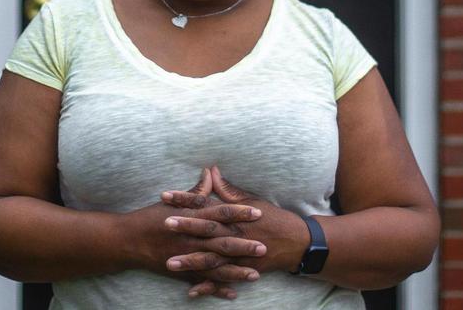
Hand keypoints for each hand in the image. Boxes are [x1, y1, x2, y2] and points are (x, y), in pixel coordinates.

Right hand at [126, 169, 265, 299]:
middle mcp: (191, 237)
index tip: (259, 213)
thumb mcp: (174, 201)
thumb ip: (196, 191)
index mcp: (192, 217)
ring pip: (216, 265)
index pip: (221, 213)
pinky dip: (217, 288)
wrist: (128, 240)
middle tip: (264, 247)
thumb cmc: (151, 217)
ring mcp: (187, 256)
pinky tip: (232, 293)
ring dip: (236, 271)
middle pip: (222, 241)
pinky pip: (203, 281)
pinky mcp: (181, 272)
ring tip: (255, 275)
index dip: (240, 213)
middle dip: (244, 245)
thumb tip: (210, 173)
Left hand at [162, 166, 308, 279]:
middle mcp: (235, 233)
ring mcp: (239, 253)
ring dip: (191, 261)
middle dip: (185, 227)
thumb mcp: (251, 200)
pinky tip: (192, 291)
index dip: (185, 199)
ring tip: (170, 263)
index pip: (206, 203)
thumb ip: (228, 190)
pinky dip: (208, 286)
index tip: (165, 195)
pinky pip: (223, 279)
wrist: (297, 241)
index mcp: (234, 214)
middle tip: (164, 224)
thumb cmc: (273, 218)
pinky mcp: (244, 269)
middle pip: (207, 229)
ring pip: (212, 258)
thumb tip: (211, 170)